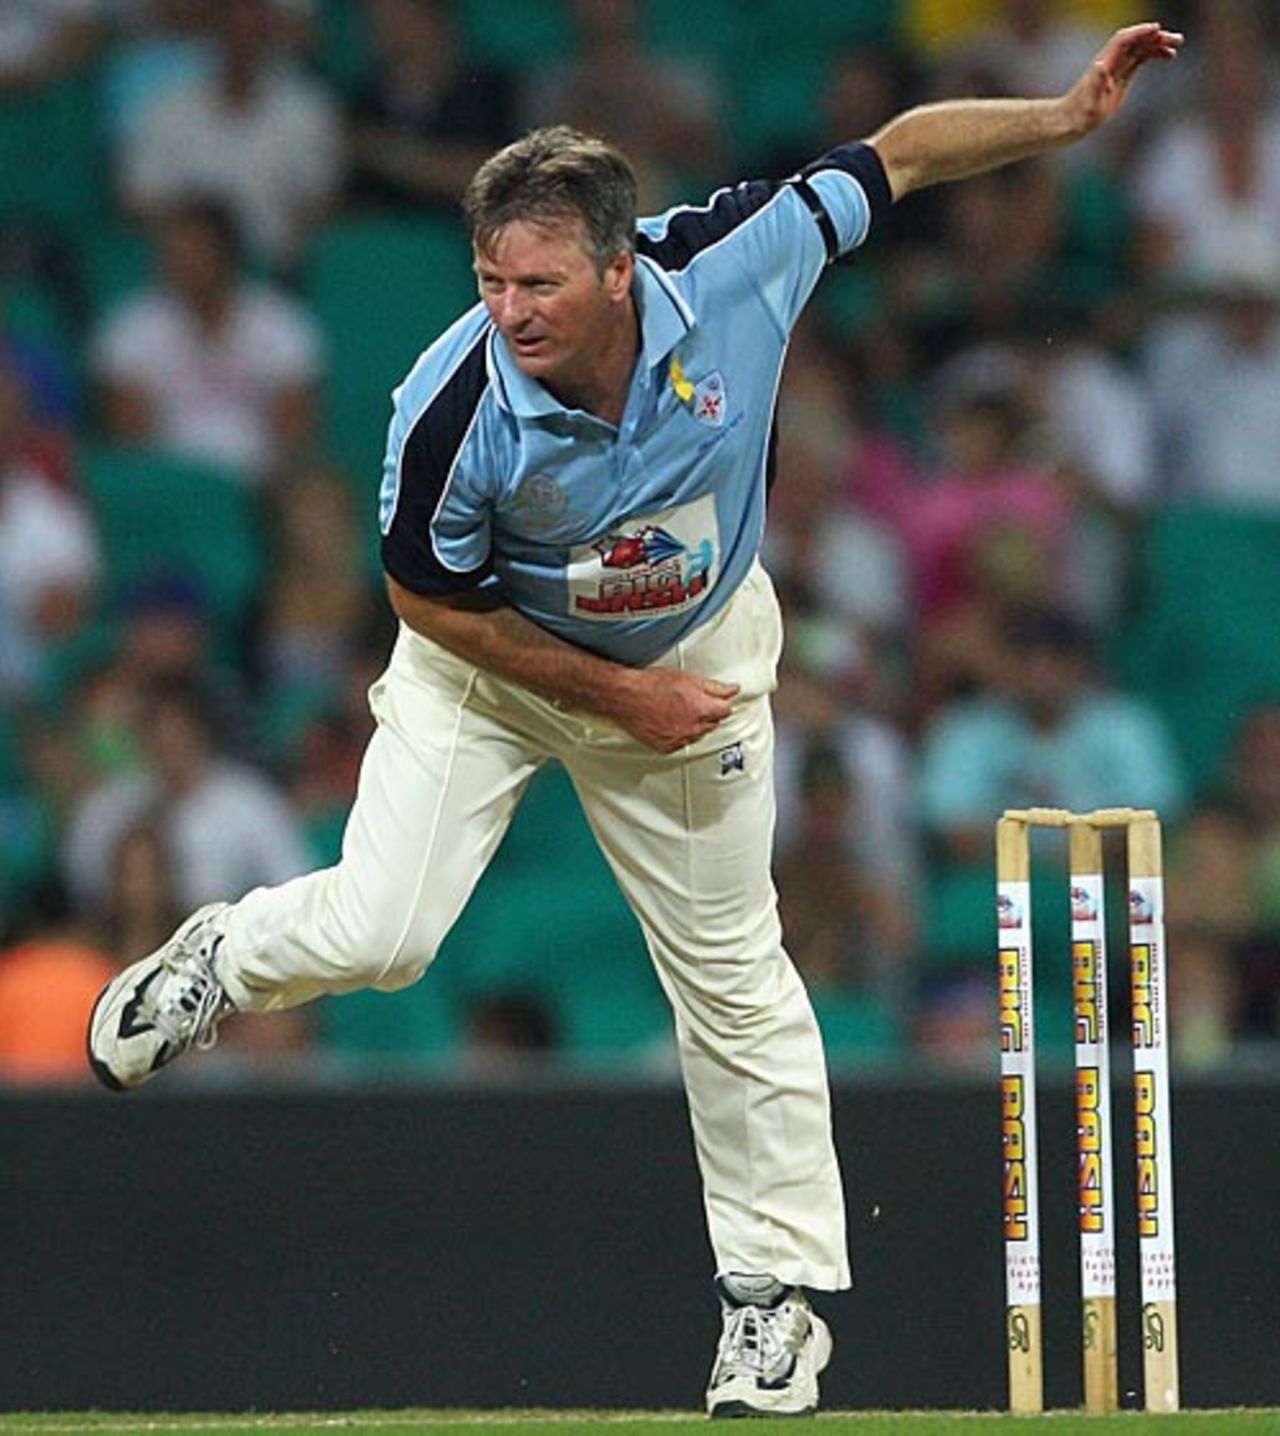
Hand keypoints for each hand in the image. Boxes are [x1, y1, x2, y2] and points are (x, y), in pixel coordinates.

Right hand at [610, 668, 740, 753]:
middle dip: (707, 713)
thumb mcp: (688, 678)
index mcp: (702, 710)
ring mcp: (680, 740)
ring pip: (697, 734)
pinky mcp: (667, 747)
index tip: (714, 699)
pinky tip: (668, 721)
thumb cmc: (652, 685)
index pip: (725, 711)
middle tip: (691, 701)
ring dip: (693, 725)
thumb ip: (714, 687)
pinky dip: (678, 734)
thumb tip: (732, 690)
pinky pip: (681, 742)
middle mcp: (694, 728)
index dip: (719, 702)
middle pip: (712, 724)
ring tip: (676, 710)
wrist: (626, 697)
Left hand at [1064, 22, 1182, 135]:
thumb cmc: (1078, 115)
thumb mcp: (1088, 103)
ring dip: (1158, 44)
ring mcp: (1116, 69)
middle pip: (1135, 42)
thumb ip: (1095, 83)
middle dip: (1155, 38)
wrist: (1069, 122)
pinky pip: (1139, 59)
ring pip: (1140, 49)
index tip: (1157, 29)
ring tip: (1176, 46)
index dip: (1139, 32)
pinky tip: (1167, 56)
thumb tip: (1100, 64)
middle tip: (1177, 40)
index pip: (1123, 41)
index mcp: (1104, 65)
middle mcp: (1110, 63)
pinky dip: (1154, 54)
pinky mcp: (1121, 77)